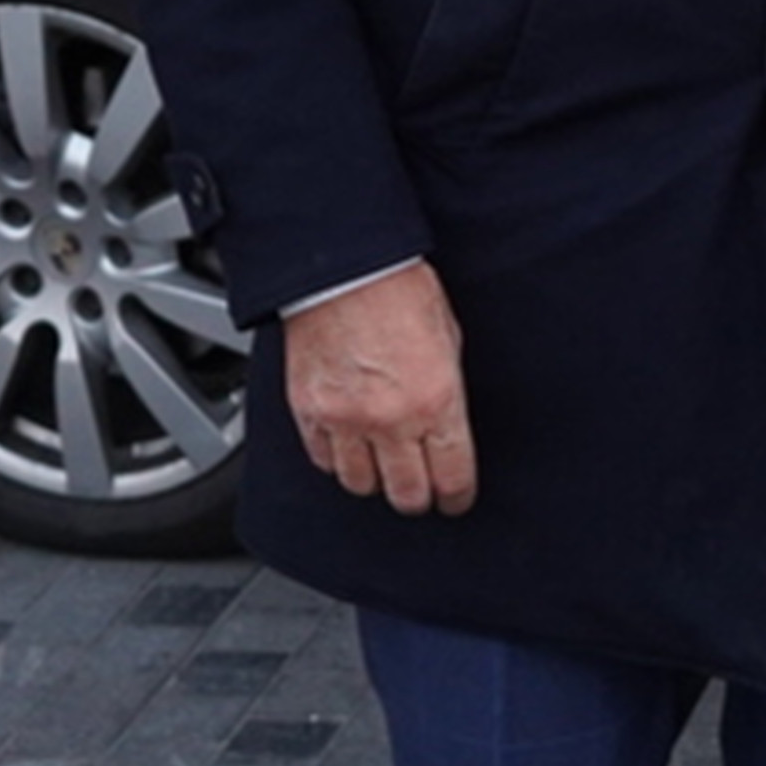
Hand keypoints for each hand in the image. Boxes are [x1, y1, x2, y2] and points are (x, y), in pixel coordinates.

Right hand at [284, 261, 477, 511]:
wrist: (342, 266)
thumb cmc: (400, 287)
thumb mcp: (449, 339)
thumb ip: (447, 391)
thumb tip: (448, 423)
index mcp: (436, 402)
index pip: (452, 477)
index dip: (457, 496)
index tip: (456, 499)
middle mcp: (391, 419)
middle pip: (406, 494)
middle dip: (419, 497)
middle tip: (423, 490)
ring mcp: (344, 419)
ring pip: (361, 484)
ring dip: (376, 481)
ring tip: (383, 468)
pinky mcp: (308, 411)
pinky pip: (323, 460)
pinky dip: (336, 460)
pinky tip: (347, 448)